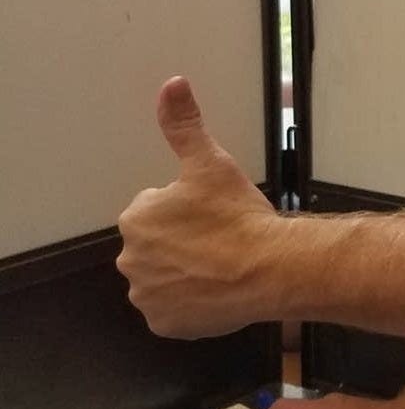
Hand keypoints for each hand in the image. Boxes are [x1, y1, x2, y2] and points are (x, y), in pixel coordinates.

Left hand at [117, 76, 278, 337]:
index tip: (215, 216)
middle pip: (159, 247)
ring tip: (222, 267)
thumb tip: (172, 83)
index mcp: (138, 218)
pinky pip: (174, 312)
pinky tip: (217, 292)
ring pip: (165, 279)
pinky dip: (192, 304)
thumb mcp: (211, 162)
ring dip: (186, 274)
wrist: (270, 269)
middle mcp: (130, 259)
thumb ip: (184, 124)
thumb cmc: (240, 216)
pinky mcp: (165, 324)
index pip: (158, 212)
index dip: (190, 212)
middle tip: (221, 242)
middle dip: (183, 244)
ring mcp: (147, 296)